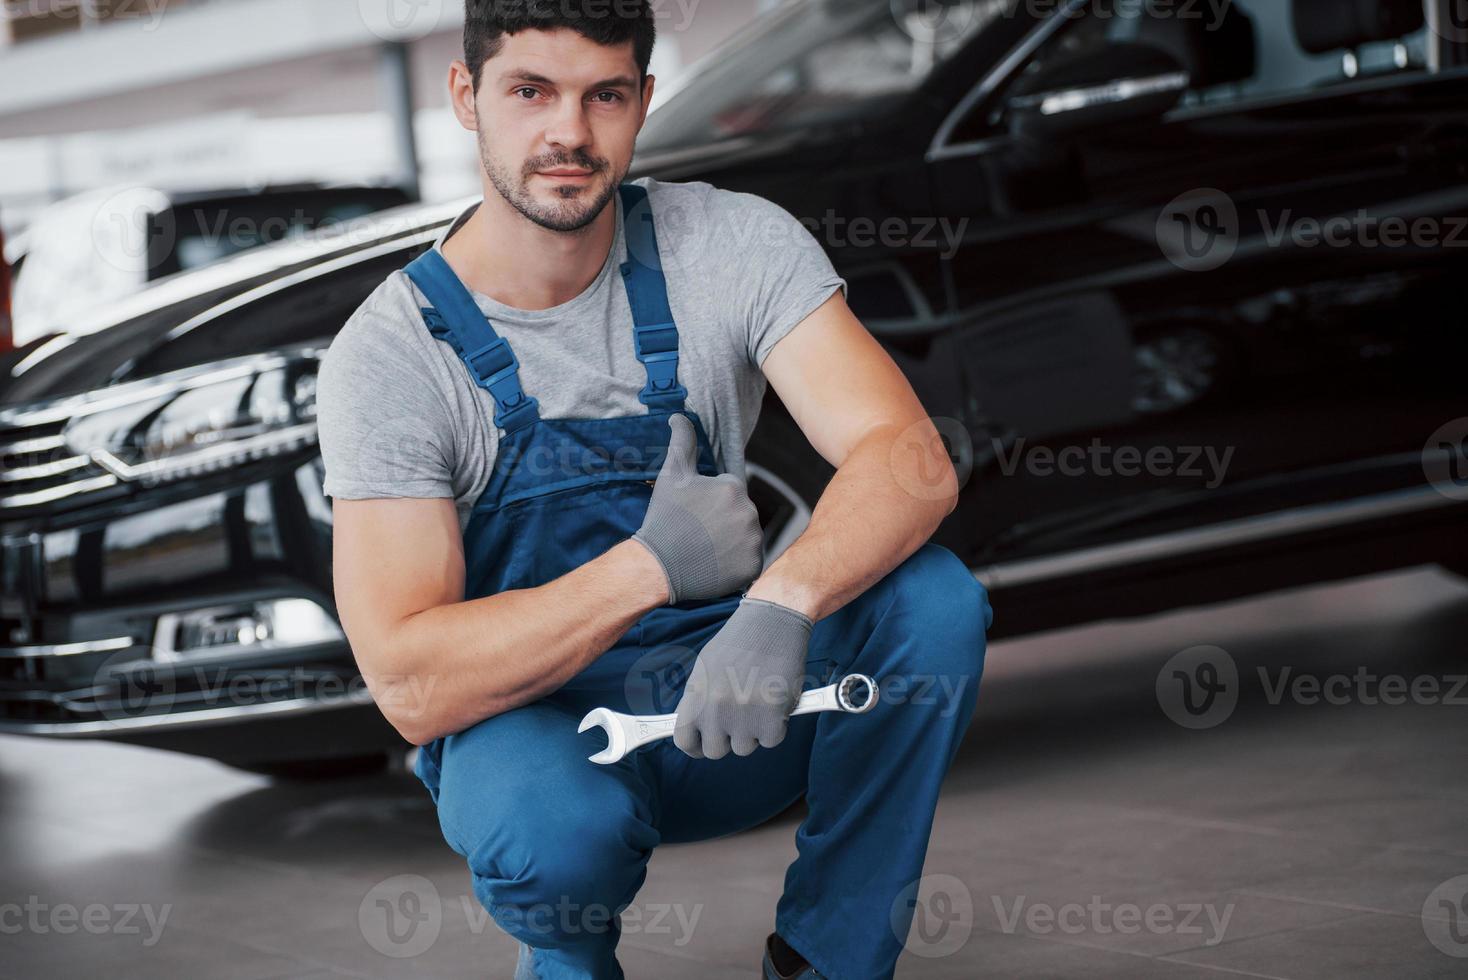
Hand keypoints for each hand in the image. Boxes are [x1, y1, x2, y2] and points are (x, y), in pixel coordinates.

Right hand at [631, 414, 762, 603]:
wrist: (659, 566)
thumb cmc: (664, 518)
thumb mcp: (671, 476)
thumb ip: (681, 443)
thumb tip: (679, 415)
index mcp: (733, 488)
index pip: (729, 492)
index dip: (709, 503)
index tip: (693, 516)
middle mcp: (750, 512)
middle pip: (740, 514)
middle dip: (723, 521)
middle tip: (697, 534)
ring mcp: (753, 542)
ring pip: (747, 537)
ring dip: (732, 541)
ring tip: (705, 550)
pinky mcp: (753, 567)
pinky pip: (750, 561)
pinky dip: (737, 563)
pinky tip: (715, 564)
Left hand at [672, 597, 812, 758]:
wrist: (773, 621)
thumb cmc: (741, 641)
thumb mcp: (706, 667)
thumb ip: (699, 699)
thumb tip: (696, 725)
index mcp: (696, 696)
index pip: (684, 740)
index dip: (695, 746)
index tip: (705, 743)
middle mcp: (715, 710)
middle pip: (715, 750)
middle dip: (728, 738)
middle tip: (740, 718)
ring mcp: (743, 716)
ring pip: (745, 747)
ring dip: (753, 731)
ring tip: (759, 701)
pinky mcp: (772, 718)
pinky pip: (771, 740)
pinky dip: (776, 726)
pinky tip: (775, 702)